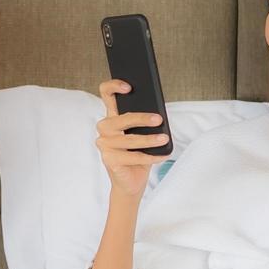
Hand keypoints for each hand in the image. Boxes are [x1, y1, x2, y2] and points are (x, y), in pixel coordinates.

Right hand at [95, 78, 168, 198]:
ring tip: (164, 138)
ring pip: (129, 139)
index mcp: (112, 117)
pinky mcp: (109, 160)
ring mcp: (104, 145)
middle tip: (159, 119)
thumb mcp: (143, 134)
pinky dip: (150, 157)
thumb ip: (145, 122)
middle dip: (141, 118)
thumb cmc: (139, 154)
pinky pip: (133, 157)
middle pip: (120, 118)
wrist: (131, 182)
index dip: (114, 86)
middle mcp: (105, 129)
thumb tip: (159, 115)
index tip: (129, 87)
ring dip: (149, 140)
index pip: (106, 94)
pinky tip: (162, 155)